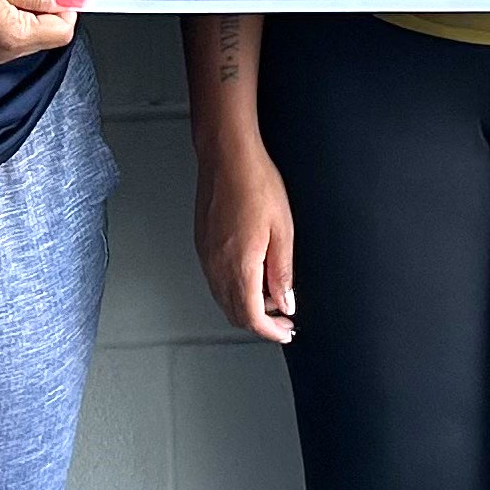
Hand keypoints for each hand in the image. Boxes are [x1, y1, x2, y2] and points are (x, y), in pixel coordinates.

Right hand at [0, 0, 84, 64]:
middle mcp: (5, 54)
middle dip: (50, 9)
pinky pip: (15, 38)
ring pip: (33, 37)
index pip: (63, 31)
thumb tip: (70, 0)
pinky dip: (18, 20)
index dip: (65, 5)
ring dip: (33, 13)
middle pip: (50, 36)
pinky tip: (2, 1)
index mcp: (13, 37)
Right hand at [194, 138, 295, 343]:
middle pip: (235, 313)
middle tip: (283, 317)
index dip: (271, 331)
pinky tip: (252, 275)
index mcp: (239, 267)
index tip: (286, 331)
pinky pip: (216, 281)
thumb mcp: (283, 229)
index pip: (252, 317)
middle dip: (261, 322)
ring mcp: (206, 257)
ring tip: (272, 295)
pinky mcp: (202, 246)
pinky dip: (235, 289)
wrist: (227, 158)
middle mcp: (217, 267)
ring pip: (224, 299)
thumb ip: (282, 271)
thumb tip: (286, 302)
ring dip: (247, 306)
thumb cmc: (256, 184)